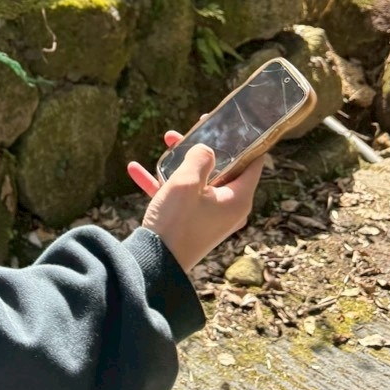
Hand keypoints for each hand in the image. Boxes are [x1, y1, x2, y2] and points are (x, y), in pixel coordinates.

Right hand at [126, 121, 265, 274]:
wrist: (155, 265)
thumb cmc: (176, 222)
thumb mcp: (187, 182)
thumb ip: (200, 158)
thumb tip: (207, 150)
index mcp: (238, 199)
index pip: (253, 163)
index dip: (244, 141)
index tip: (232, 124)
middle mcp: (228, 209)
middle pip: (222, 169)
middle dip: (204, 148)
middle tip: (190, 130)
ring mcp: (209, 217)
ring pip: (199, 181)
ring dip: (180, 161)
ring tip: (165, 142)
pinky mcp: (190, 224)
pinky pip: (179, 198)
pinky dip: (162, 183)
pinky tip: (136, 170)